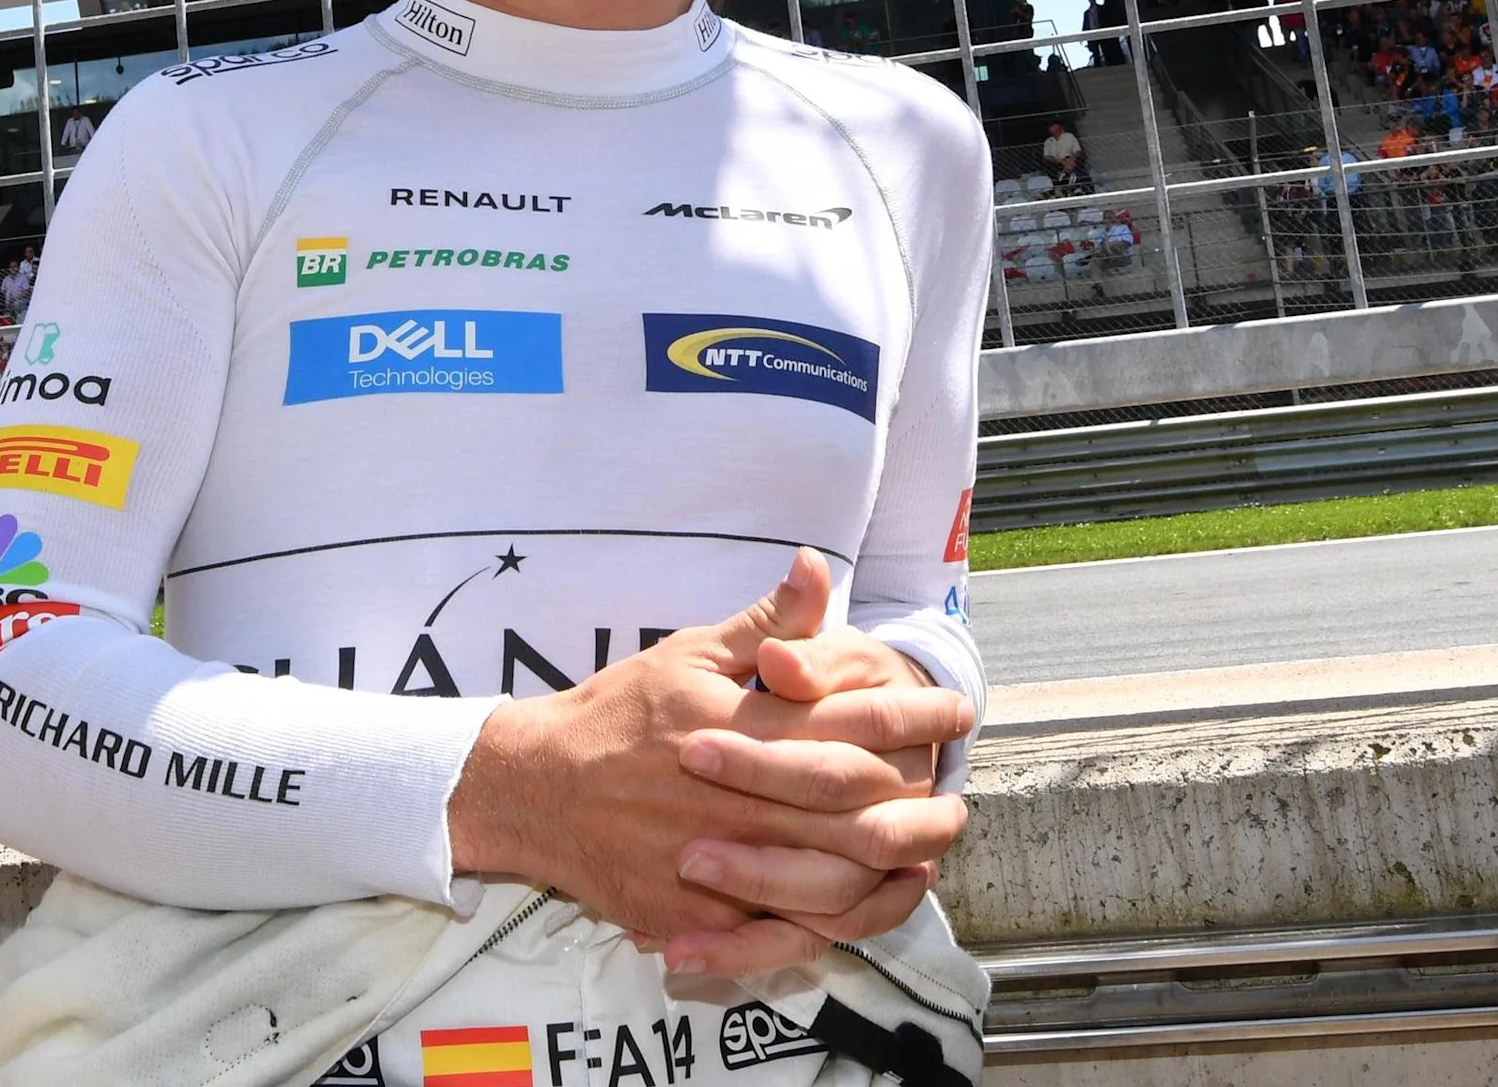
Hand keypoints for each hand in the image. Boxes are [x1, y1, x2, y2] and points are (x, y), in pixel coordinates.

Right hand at [446, 549, 972, 952]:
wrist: (537, 789)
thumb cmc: (618, 715)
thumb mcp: (689, 653)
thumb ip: (765, 623)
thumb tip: (817, 567)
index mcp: (736, 725)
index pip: (848, 725)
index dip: (914, 720)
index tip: (956, 713)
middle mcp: (733, 796)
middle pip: (853, 808)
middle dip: (919, 805)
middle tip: (960, 801)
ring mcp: (716, 862)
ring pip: (831, 879)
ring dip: (893, 869)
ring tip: (930, 853)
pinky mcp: (698, 915)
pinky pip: (783, 930)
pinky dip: (837, 920)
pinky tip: (872, 902)